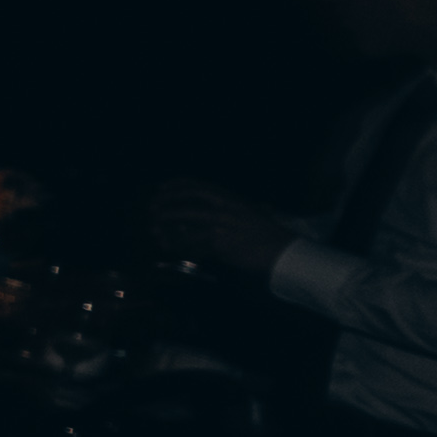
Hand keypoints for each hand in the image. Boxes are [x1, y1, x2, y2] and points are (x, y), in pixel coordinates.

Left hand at [148, 180, 293, 280]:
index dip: (177, 185)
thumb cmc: (267, 234)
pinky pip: (195, 245)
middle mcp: (225, 209)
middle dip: (167, 206)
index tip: (161, 188)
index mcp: (231, 199)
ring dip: (169, 229)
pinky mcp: (222, 244)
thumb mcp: (247, 214)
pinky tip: (171, 248)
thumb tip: (195, 219)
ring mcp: (223, 226)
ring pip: (188, 225)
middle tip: (152, 210)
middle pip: (188, 204)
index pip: (198, 186)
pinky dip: (181, 247)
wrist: (283, 251)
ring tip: (155, 232)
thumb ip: (224, 212)